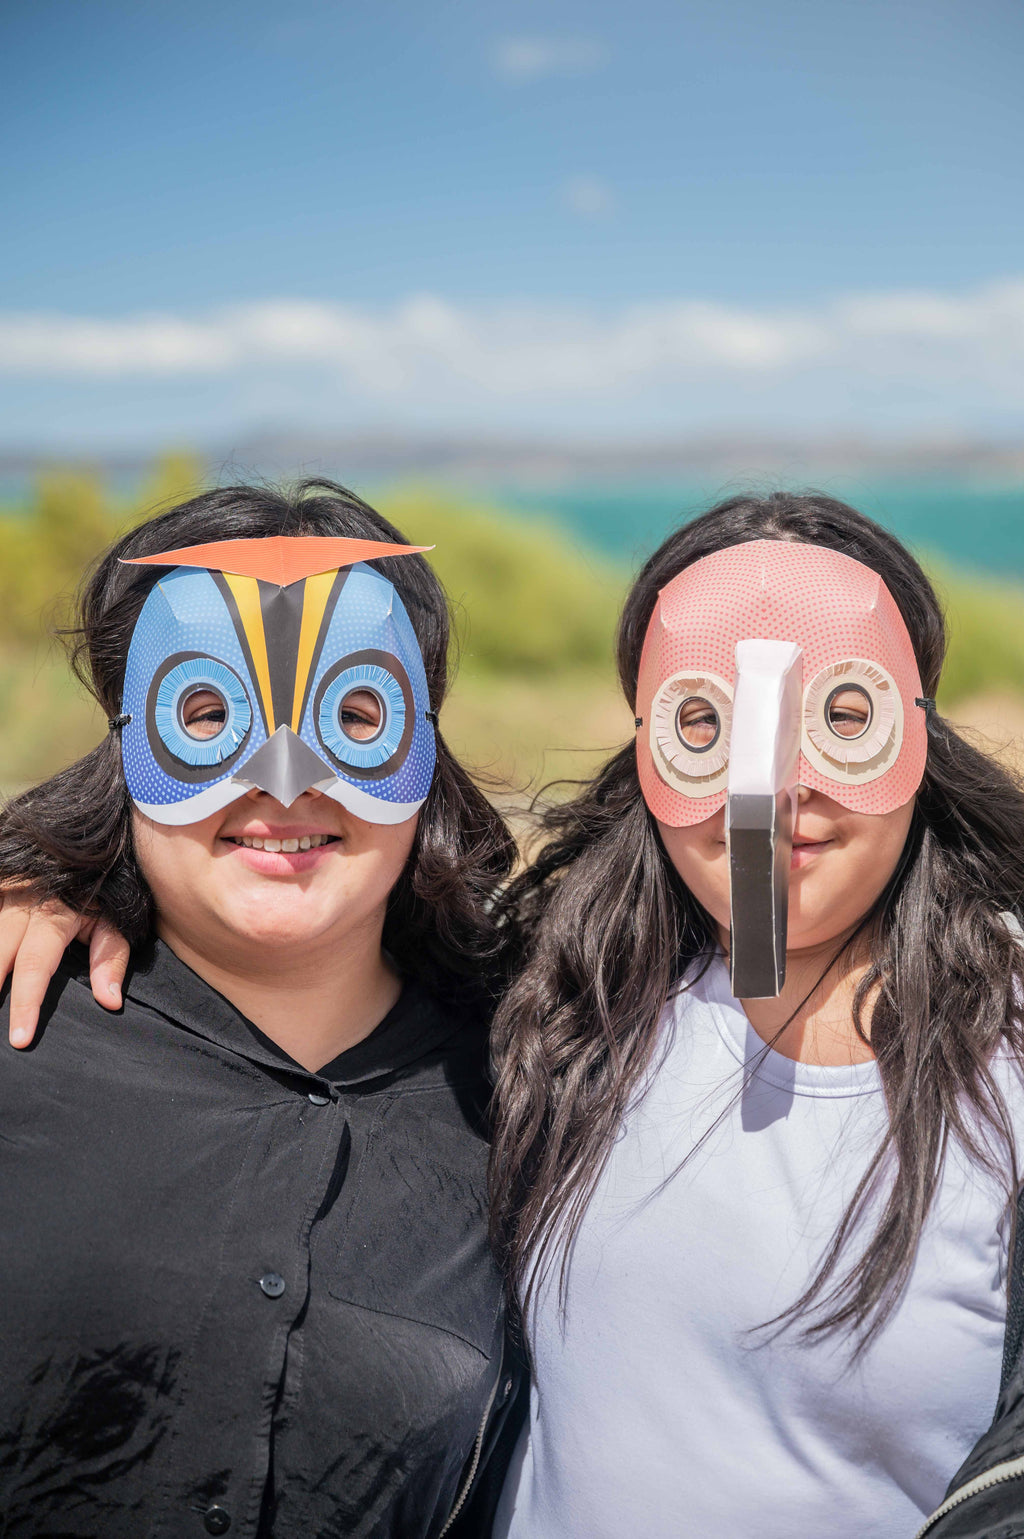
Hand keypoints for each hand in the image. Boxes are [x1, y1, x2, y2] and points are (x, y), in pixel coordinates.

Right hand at [0, 892, 129, 1047]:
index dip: (26, 1004)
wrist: (88, 849)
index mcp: (52, 915)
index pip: (34, 966)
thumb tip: (109, 1002)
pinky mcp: (0, 888)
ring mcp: (4, 894)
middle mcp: (20, 903)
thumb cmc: (104, 889)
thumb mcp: (116, 920)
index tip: (20, 1039)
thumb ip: (110, 958)